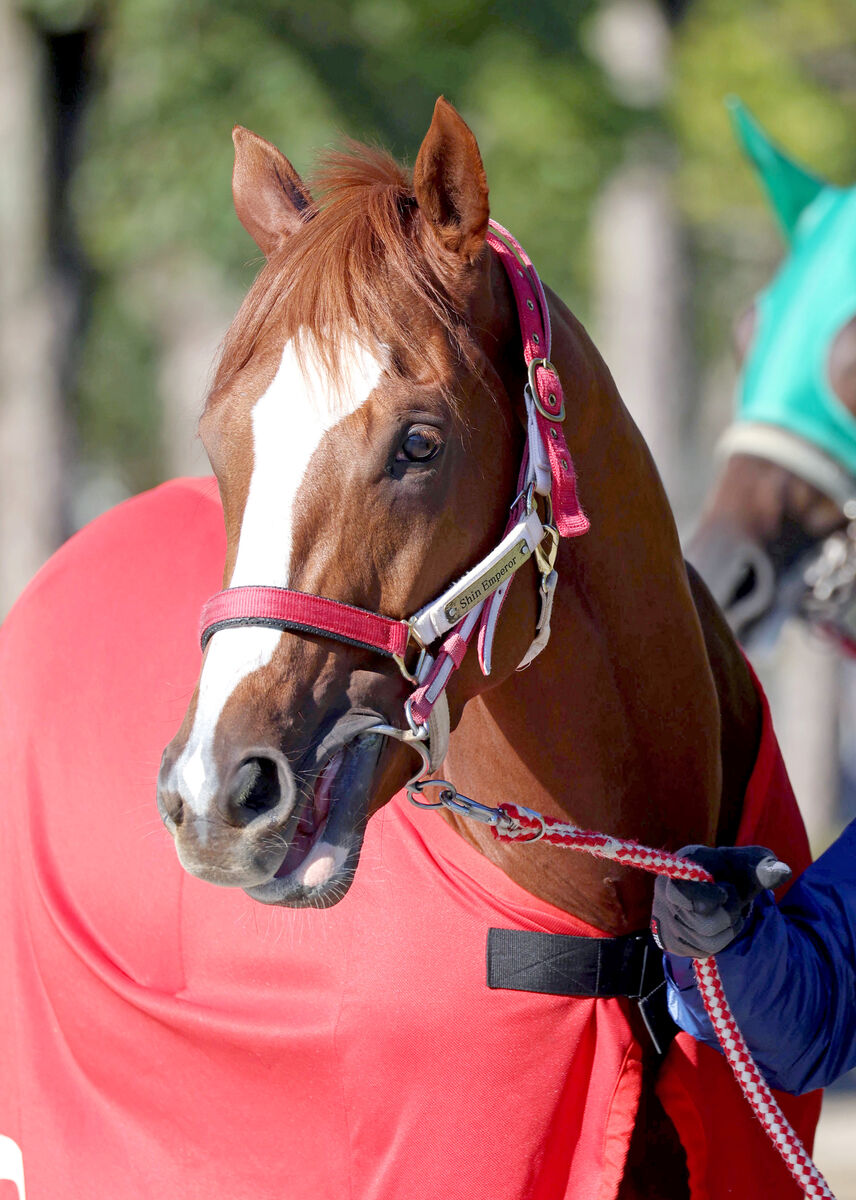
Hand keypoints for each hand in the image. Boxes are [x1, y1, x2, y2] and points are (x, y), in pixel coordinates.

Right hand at [650, 844, 791, 957]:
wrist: (720, 886)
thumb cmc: (734, 871)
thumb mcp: (751, 863)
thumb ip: (764, 867)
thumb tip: (782, 872)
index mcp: (678, 867)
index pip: (681, 893)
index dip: (707, 898)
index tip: (726, 893)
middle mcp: (662, 893)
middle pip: (702, 924)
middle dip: (728, 916)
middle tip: (731, 901)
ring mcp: (664, 919)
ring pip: (705, 942)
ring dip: (726, 931)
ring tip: (725, 913)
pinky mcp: (670, 940)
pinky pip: (700, 952)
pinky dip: (717, 942)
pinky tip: (716, 926)